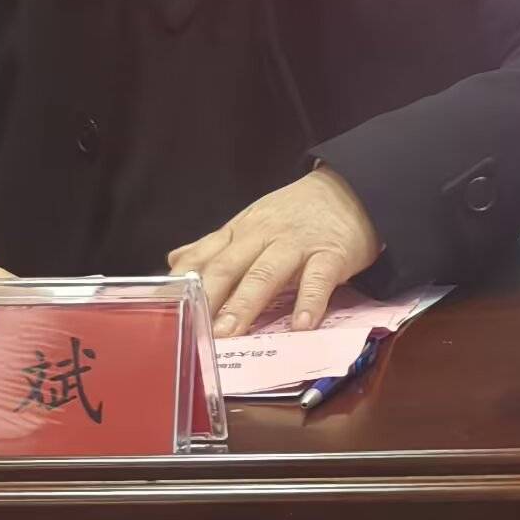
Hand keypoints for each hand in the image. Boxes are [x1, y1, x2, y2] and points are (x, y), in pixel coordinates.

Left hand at [169, 168, 381, 336]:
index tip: (165, 307)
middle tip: (194, 329)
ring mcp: (298, 245)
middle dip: (209, 298)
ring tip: (231, 332)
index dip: (184, 283)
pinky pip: (319, 279)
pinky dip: (310, 301)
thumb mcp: (252, 221)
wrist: (353, 187)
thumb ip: (214, 244)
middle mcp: (264, 236)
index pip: (205, 256)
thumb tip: (175, 261)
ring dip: (246, 303)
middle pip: (229, 266)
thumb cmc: (299, 211)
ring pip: (267, 273)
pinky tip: (301, 324)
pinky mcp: (333, 254)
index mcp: (241, 231)